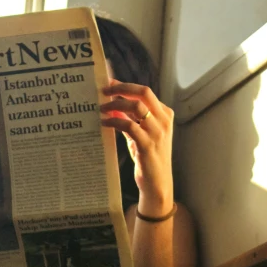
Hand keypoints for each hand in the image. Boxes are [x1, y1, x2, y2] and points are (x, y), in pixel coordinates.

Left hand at [100, 79, 173, 217]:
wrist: (157, 183)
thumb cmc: (148, 157)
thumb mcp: (140, 134)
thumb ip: (129, 118)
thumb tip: (112, 103)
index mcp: (165, 114)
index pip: (145, 91)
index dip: (126, 86)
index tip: (109, 84)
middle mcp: (164, 120)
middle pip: (143, 92)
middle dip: (122, 88)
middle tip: (104, 90)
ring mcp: (157, 132)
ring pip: (136, 106)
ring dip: (115, 104)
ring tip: (101, 108)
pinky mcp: (147, 144)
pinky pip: (129, 126)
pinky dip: (114, 121)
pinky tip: (104, 122)